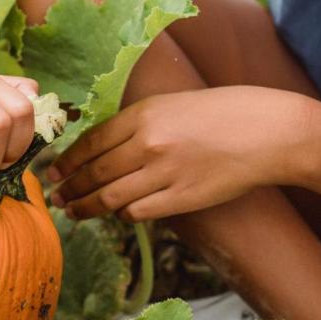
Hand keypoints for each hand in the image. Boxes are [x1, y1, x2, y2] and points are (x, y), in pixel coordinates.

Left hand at [48, 86, 310, 220]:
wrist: (267, 131)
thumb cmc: (222, 113)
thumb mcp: (173, 103)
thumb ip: (138, 123)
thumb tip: (103, 147)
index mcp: (144, 114)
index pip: (91, 142)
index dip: (67, 161)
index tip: (53, 172)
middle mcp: (149, 143)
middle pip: (95, 173)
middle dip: (70, 188)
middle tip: (56, 198)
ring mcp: (164, 173)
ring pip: (110, 197)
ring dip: (87, 207)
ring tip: (74, 211)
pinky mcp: (182, 198)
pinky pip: (138, 212)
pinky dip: (122, 215)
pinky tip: (116, 214)